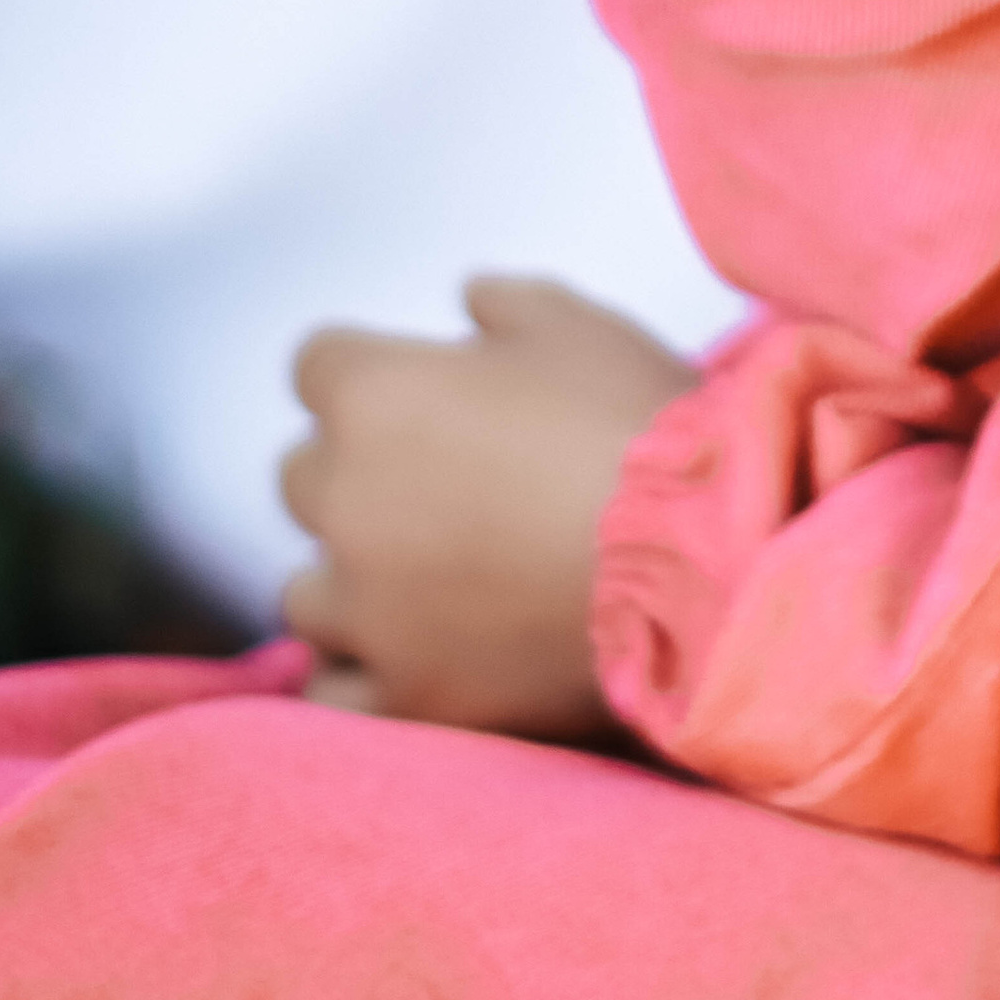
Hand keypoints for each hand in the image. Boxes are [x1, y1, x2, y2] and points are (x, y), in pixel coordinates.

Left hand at [279, 275, 697, 738]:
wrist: (698, 560)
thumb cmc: (637, 424)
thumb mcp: (577, 324)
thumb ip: (500, 303)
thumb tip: (465, 305)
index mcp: (375, 393)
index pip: (316, 363)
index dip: (374, 372)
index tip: (427, 393)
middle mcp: (344, 497)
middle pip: (302, 475)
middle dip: (360, 473)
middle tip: (447, 486)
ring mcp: (364, 607)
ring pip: (308, 590)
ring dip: (355, 580)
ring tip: (436, 583)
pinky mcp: (401, 696)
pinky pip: (336, 688)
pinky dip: (365, 673)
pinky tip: (416, 658)